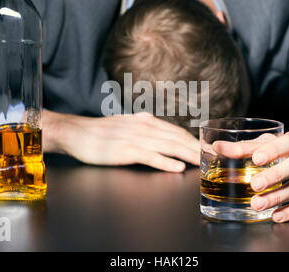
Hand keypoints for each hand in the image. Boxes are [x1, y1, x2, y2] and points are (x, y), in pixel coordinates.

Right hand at [43, 110, 199, 171]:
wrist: (77, 133)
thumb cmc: (100, 131)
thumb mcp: (126, 123)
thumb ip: (143, 125)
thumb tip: (157, 128)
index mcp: (145, 121)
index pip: (175, 131)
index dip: (193, 140)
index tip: (206, 148)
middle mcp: (144, 127)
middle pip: (177, 138)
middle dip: (196, 148)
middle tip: (212, 157)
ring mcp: (135, 138)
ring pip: (168, 146)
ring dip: (188, 154)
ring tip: (202, 162)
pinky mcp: (126, 151)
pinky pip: (150, 157)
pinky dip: (165, 162)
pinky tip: (177, 167)